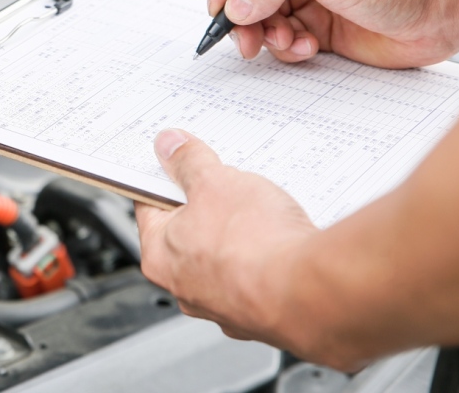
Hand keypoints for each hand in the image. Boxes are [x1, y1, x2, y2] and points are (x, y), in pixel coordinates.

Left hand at [135, 129, 317, 348]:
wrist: (309, 291)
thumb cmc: (254, 244)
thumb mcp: (215, 181)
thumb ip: (189, 162)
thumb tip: (170, 146)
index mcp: (159, 254)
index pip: (149, 205)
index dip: (165, 177)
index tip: (177, 162)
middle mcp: (185, 286)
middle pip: (187, 230)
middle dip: (207, 203)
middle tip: (225, 182)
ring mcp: (222, 304)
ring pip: (223, 253)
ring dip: (238, 230)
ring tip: (259, 209)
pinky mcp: (257, 311)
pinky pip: (254, 272)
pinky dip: (263, 255)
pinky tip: (279, 237)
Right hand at [207, 0, 458, 67]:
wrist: (445, 10)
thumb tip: (236, 1)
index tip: (219, 3)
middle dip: (240, 14)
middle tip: (245, 37)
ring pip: (259, 19)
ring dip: (266, 35)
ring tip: (286, 40)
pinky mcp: (317, 28)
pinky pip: (283, 41)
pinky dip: (287, 49)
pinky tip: (306, 47)